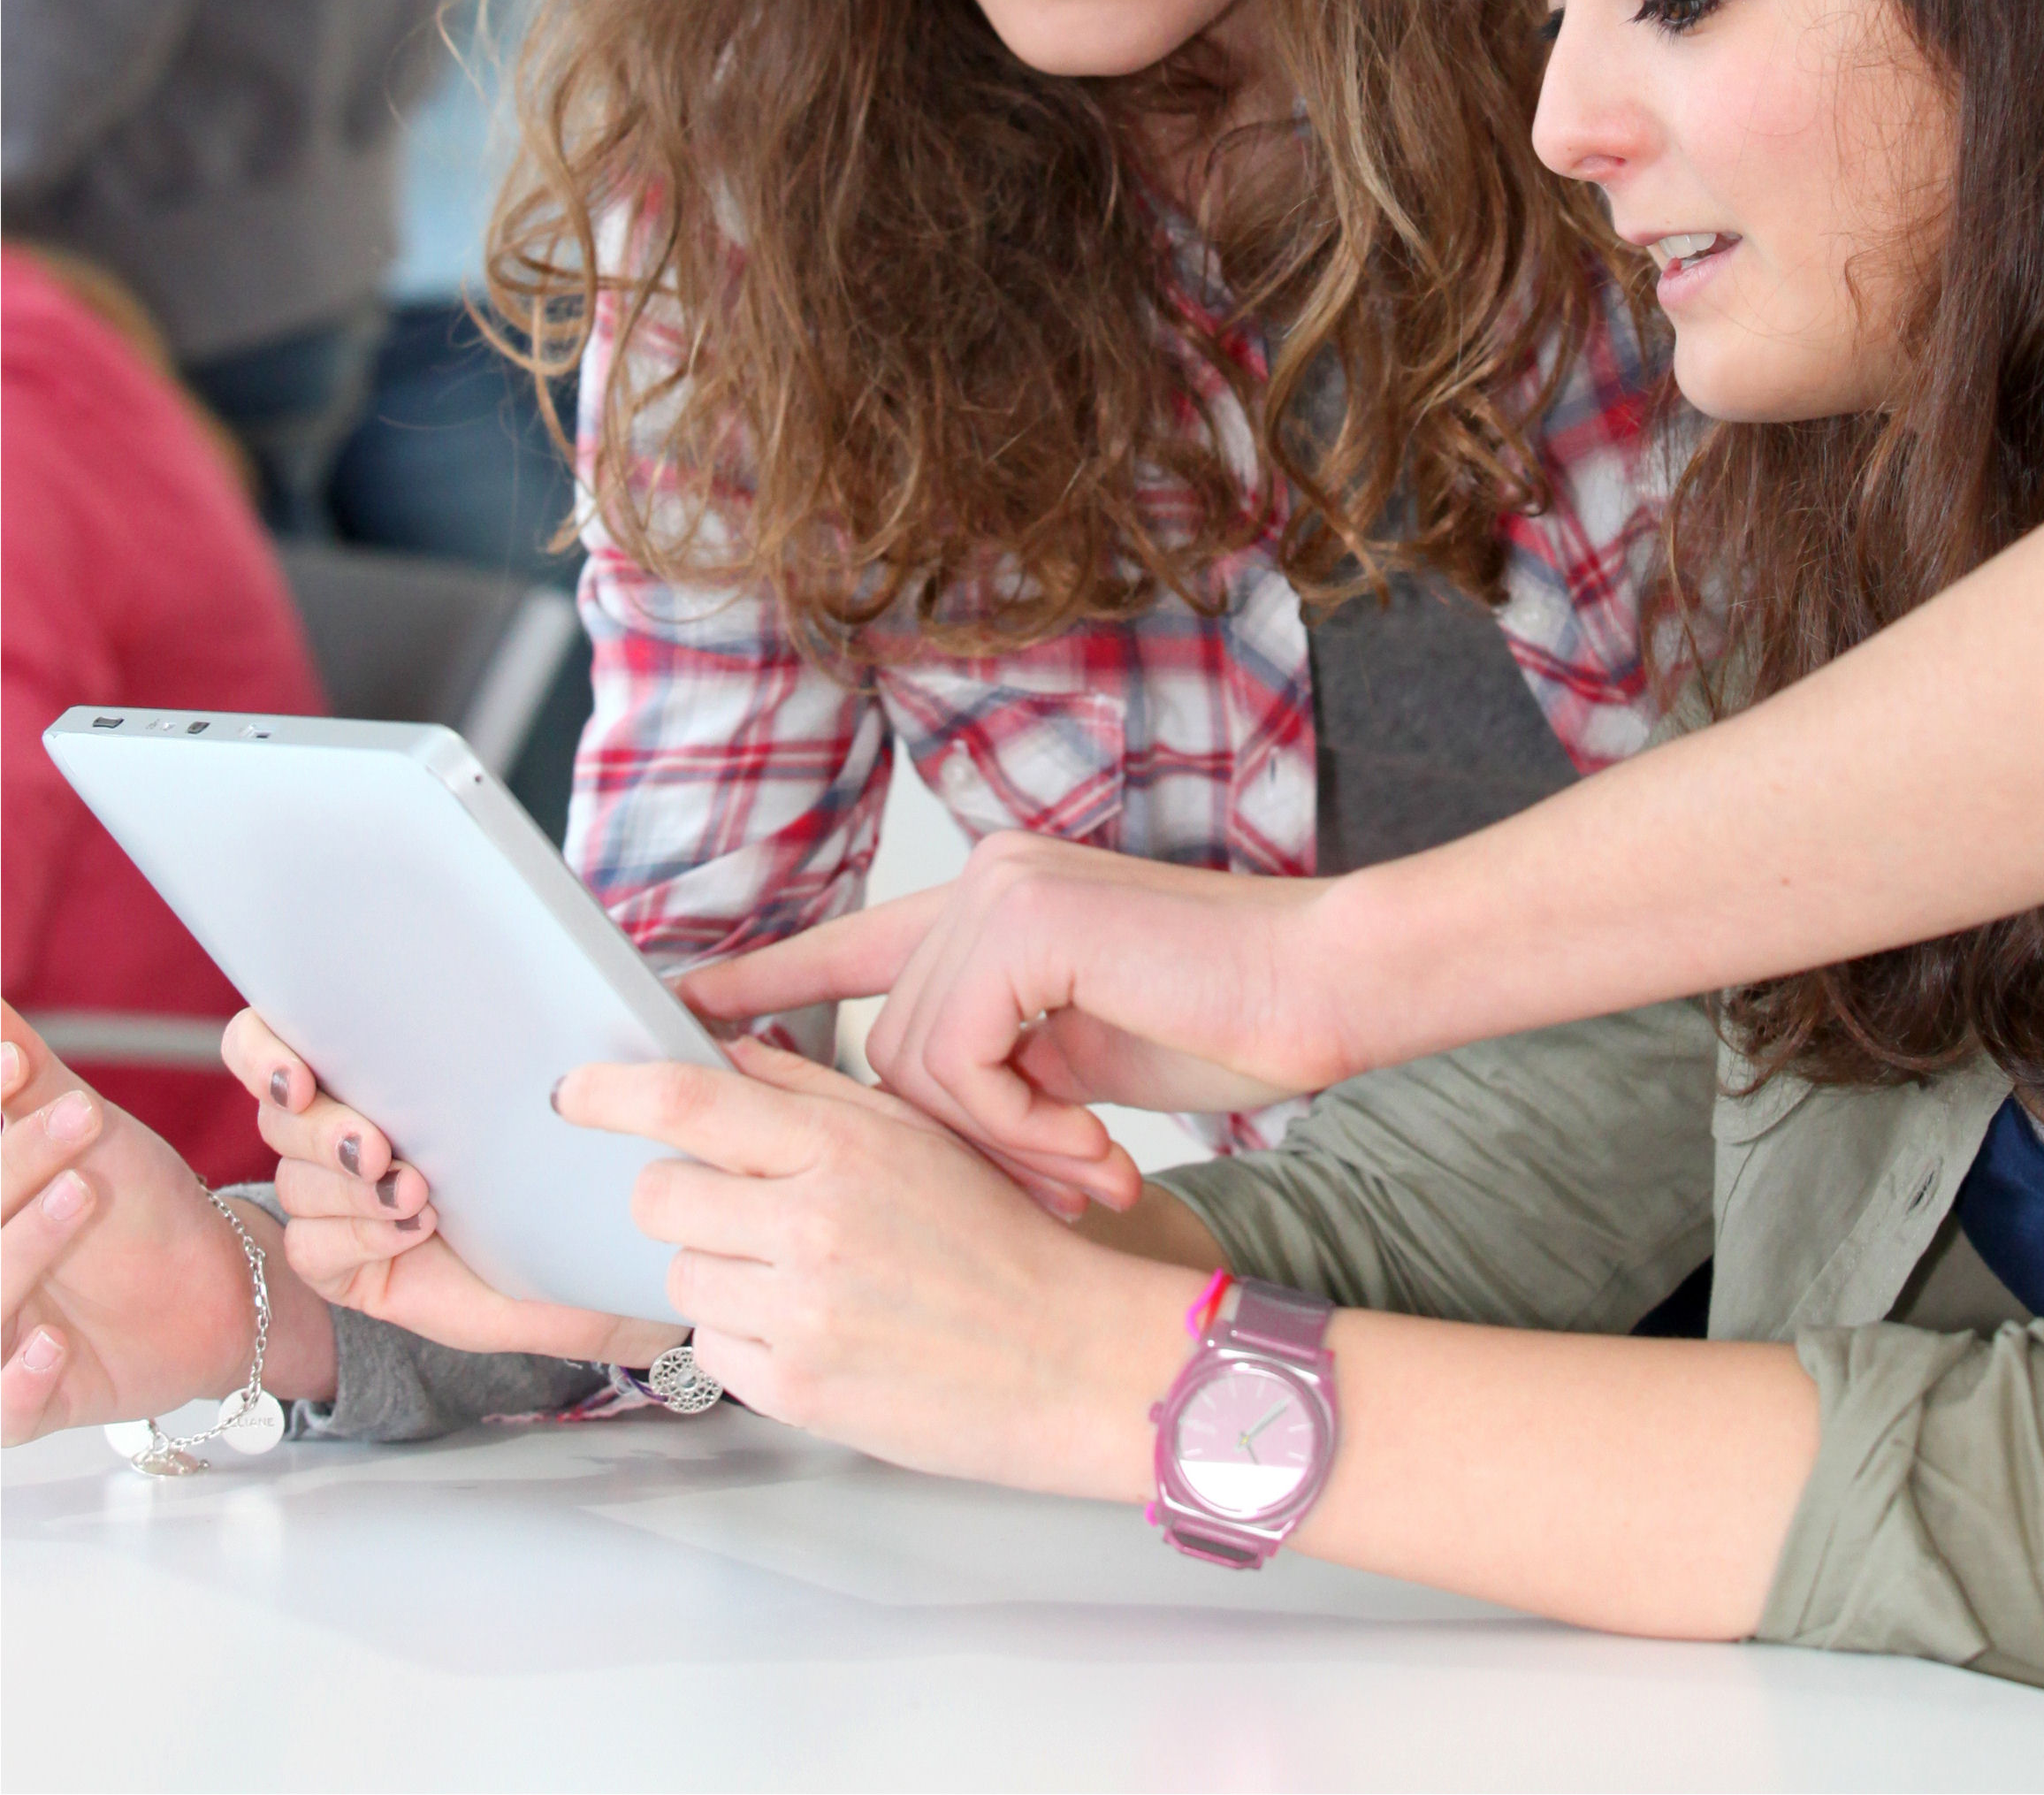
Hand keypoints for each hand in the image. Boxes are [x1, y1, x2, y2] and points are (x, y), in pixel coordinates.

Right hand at [2, 1006, 332, 1438]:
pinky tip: (53, 1343)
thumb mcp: (77, 1128)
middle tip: (78, 1117)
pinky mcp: (28, 1407)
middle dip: (11, 1167)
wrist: (216, 1278)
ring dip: (19, 1251)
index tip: (19, 1066)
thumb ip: (21, 1074)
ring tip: (80, 1192)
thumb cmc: (134, 1201)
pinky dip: (20, 1381)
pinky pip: (3, 1411)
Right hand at [220, 1006, 647, 1370]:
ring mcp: (341, 1192)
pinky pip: (311, 1246)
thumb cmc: (564, 1177)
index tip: (298, 1067)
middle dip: (319, 1124)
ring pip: (295, 1176)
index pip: (277, 1032)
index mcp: (384, 1066)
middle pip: (280, 1108)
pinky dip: (357, 1238)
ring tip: (415, 1194)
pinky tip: (408, 1233)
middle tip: (375, 1146)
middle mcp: (350, 1121)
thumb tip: (577, 974)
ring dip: (347, 1186)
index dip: (266, 1046)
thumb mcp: (560, 1106)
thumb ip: (555, 1041)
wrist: (579, 1276)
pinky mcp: (340, 1257)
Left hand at [556, 1039, 1188, 1491]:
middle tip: (739, 1211)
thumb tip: (729, 1059)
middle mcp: (813, 1223)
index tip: (573, 1091)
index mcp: (845, 1146)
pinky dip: (746, 1341)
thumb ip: (817, 1096)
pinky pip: (711, 1350)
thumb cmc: (1003, 1243)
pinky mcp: (792, 1391)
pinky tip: (816, 1332)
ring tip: (803, 1281)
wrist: (1066, 1357)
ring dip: (721, 1274)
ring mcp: (798, 1312)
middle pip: (661, 1193)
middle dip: (682, 1197)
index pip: (693, 1100)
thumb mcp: (920, 1137)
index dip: (615, 1091)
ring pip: (682, 1274)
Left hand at [687, 839, 1346, 1203]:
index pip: (848, 947)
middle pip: (879, 1048)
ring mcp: (1000, 894)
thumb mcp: (1081, 1039)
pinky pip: (961, 1064)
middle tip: (1043, 1192)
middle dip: (940, 1150)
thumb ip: (995, 1049)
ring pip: (910, 1067)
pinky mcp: (1024, 925)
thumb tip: (909, 1115)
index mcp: (993, 904)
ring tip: (1085, 1176)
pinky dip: (1021, 1130)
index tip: (686, 1023)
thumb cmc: (1226, 1020)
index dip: (766, 986)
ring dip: (995, 1151)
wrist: (1324, 987)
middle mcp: (981, 884)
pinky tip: (1095, 1150)